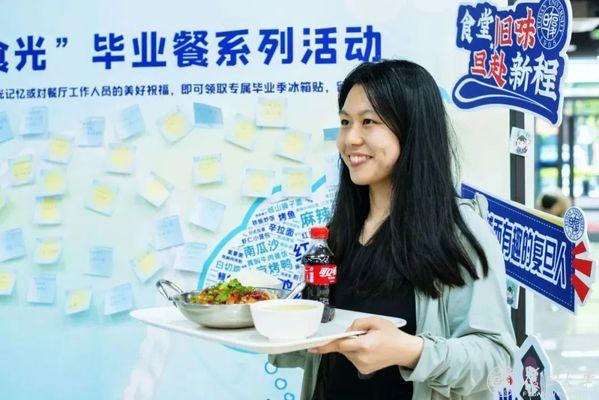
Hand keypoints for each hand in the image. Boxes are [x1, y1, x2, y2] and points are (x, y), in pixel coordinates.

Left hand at [308, 317, 423, 374]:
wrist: (404, 350)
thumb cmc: (392, 334)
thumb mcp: (376, 321)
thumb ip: (358, 323)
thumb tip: (346, 331)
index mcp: (365, 345)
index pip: (340, 345)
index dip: (326, 345)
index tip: (313, 347)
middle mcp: (362, 358)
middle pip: (343, 348)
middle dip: (347, 340)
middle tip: (363, 335)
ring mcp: (362, 366)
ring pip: (347, 353)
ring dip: (352, 346)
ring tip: (368, 342)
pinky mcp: (363, 370)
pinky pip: (352, 358)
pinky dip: (356, 352)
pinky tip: (368, 348)